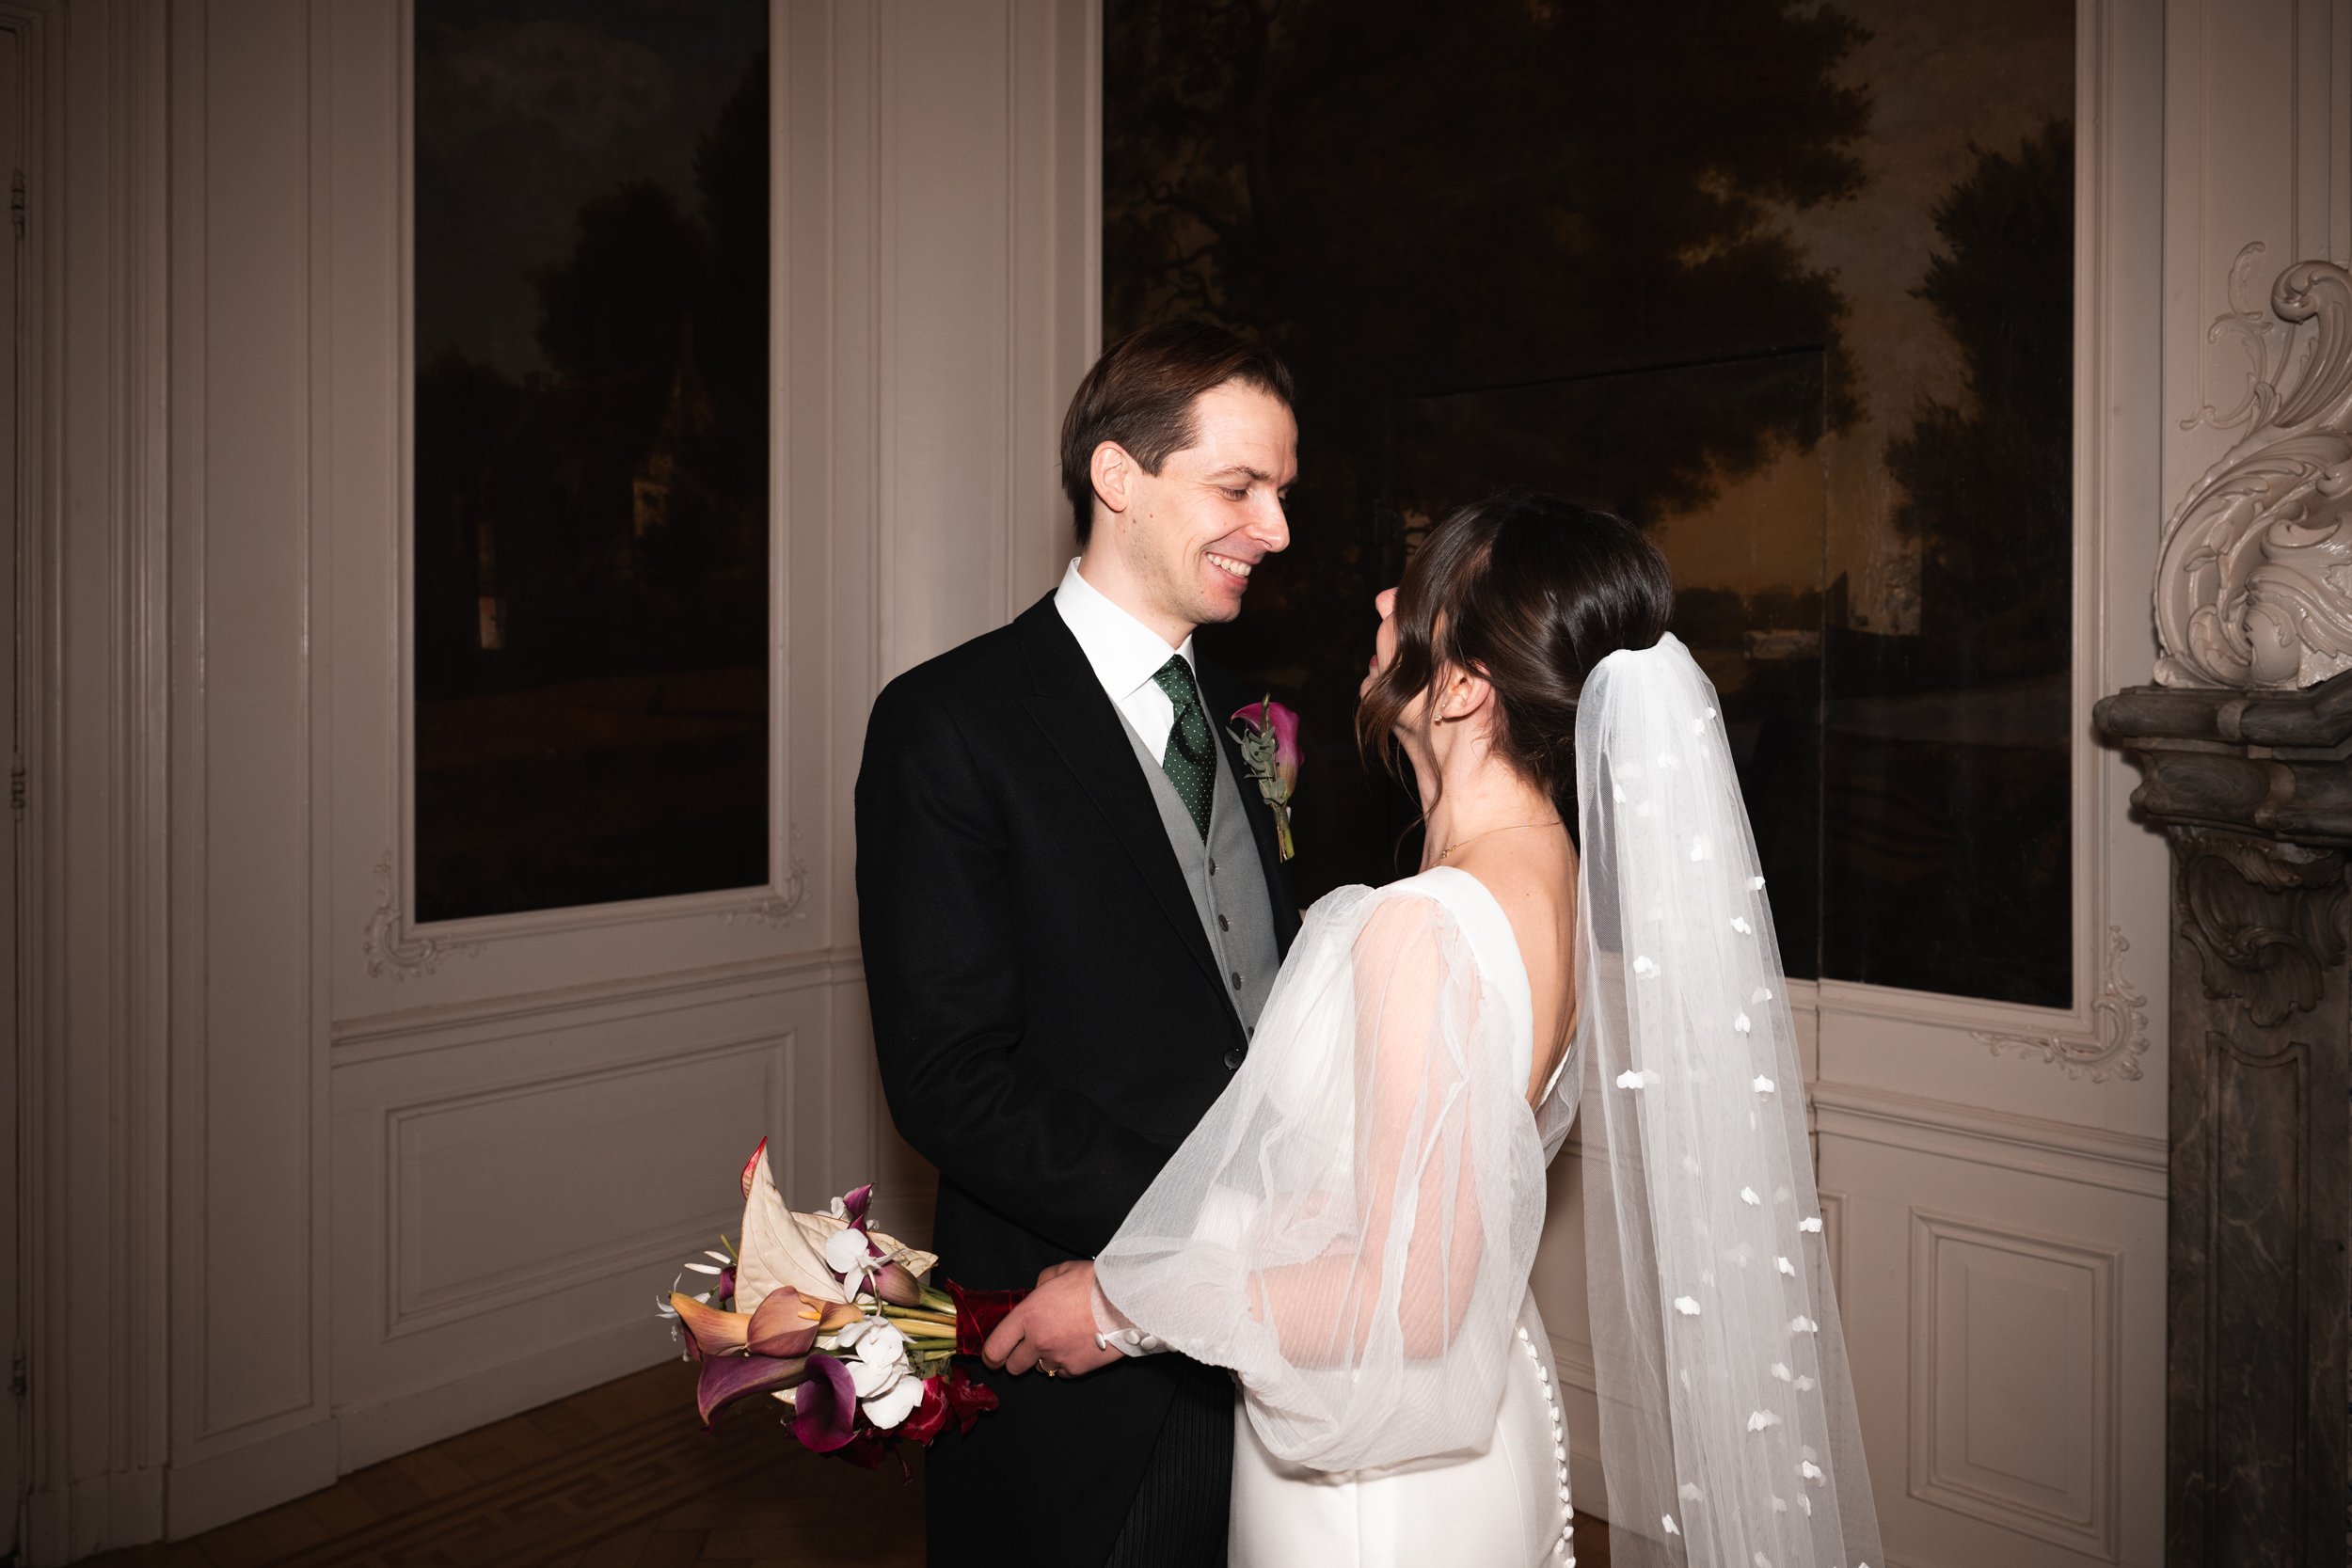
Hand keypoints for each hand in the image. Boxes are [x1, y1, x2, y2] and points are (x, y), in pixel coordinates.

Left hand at [981, 1261, 1123, 1378]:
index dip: (991, 1356)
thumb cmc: (1095, 1283)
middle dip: (1017, 1359)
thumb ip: (1042, 1284)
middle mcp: (1038, 1341)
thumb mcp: (1060, 1271)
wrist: (1126, 1301)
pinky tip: (1078, 1346)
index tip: (993, 1356)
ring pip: (1040, 1369)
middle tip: (1029, 1347)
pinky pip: (1063, 1372)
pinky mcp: (1077, 1369)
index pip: (995, 1347)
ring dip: (1045, 1358)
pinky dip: (1067, 1363)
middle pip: (1013, 1366)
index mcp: (1029, 1315)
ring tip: (1062, 1340)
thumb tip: (1038, 1292)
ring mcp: (1058, 1357)